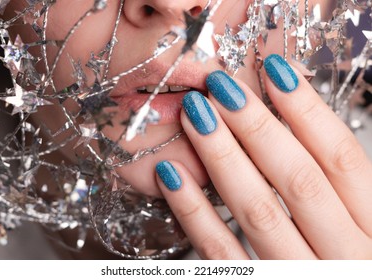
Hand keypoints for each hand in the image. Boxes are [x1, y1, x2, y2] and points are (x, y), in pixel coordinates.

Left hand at [155, 54, 371, 258]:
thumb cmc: (353, 262)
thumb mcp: (363, 225)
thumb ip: (338, 190)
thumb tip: (298, 125)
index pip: (341, 158)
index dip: (308, 111)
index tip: (274, 71)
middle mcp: (345, 255)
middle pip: (298, 179)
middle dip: (257, 127)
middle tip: (220, 86)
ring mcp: (299, 276)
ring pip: (259, 211)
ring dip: (223, 158)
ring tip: (195, 115)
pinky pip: (222, 255)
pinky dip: (194, 214)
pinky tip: (171, 176)